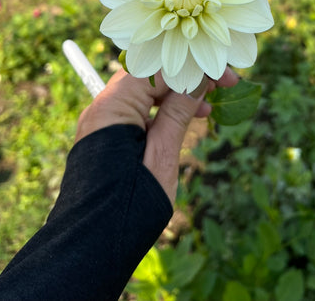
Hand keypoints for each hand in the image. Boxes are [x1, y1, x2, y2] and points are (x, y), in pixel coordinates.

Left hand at [75, 67, 238, 203]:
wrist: (91, 246)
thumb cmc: (128, 205)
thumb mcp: (162, 155)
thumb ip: (178, 113)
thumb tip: (198, 81)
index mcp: (113, 106)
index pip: (157, 69)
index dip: (193, 68)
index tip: (224, 75)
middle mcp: (104, 106)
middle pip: (151, 76)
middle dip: (186, 77)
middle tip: (223, 85)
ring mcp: (105, 121)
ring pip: (147, 92)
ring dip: (178, 94)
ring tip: (210, 107)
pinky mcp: (110, 135)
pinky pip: (140, 110)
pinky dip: (164, 110)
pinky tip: (188, 118)